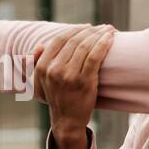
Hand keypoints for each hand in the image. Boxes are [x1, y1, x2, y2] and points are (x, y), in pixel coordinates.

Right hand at [33, 24, 115, 148]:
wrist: (67, 121)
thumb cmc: (58, 98)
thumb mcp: (40, 81)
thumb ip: (37, 63)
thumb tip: (40, 45)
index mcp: (42, 66)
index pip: (59, 40)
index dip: (74, 30)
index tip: (87, 27)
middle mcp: (54, 69)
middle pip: (74, 41)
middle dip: (90, 31)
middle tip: (101, 27)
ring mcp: (69, 75)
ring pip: (85, 47)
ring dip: (99, 35)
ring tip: (109, 30)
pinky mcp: (84, 82)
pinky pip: (95, 57)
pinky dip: (104, 44)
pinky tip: (111, 38)